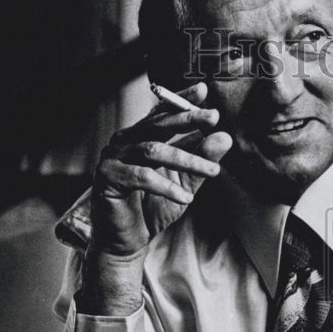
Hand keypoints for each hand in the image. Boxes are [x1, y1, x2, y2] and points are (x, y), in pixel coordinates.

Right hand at [90, 81, 232, 255]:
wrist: (127, 240)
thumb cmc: (152, 209)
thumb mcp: (185, 184)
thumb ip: (202, 161)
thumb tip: (224, 137)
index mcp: (139, 137)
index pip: (161, 113)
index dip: (181, 100)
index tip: (203, 91)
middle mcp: (124, 142)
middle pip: (158, 124)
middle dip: (187, 119)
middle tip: (213, 118)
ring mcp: (113, 158)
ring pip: (154, 150)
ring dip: (186, 159)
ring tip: (212, 171)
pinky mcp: (108, 178)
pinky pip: (142, 177)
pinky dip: (167, 187)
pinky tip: (186, 198)